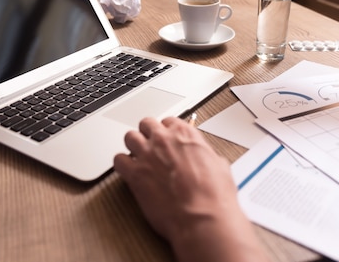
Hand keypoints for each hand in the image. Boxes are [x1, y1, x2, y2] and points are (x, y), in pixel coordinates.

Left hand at [114, 116, 236, 241]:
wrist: (202, 217)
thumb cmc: (214, 195)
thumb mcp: (220, 166)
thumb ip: (206, 156)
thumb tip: (206, 160)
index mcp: (185, 134)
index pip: (168, 121)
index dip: (167, 132)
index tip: (167, 139)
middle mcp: (163, 139)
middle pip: (146, 124)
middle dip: (148, 134)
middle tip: (151, 146)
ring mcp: (147, 155)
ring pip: (130, 137)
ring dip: (133, 146)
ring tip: (137, 157)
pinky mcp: (134, 174)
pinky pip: (118, 160)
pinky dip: (122, 165)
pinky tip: (128, 172)